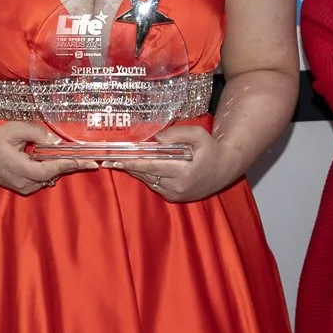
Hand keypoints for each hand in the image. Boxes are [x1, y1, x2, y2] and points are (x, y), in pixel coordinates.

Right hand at [0, 120, 93, 194]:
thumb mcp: (14, 129)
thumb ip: (36, 133)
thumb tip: (55, 141)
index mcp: (19, 168)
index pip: (49, 170)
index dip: (68, 165)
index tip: (87, 163)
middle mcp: (22, 182)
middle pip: (52, 175)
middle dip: (68, 165)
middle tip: (88, 160)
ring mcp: (22, 188)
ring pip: (48, 178)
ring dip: (55, 166)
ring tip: (57, 154)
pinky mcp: (22, 189)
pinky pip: (41, 180)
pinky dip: (47, 170)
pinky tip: (44, 159)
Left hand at [115, 124, 239, 202]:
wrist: (224, 169)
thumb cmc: (211, 149)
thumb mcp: (198, 134)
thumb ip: (177, 134)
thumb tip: (155, 140)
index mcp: (185, 171)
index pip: (153, 166)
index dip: (133, 163)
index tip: (116, 160)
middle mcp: (179, 186)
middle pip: (147, 175)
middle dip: (128, 167)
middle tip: (108, 160)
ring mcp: (177, 194)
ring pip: (149, 181)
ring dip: (135, 172)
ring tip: (117, 162)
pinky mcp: (176, 198)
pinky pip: (155, 186)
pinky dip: (145, 176)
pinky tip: (135, 168)